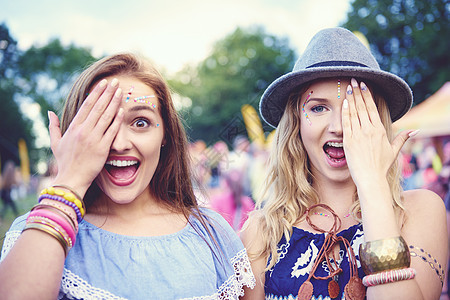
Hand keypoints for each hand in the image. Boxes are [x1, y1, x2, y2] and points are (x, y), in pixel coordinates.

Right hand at [48, 78, 123, 197]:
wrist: (71, 179)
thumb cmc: (65, 162)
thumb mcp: (55, 143)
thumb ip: (53, 126)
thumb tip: (50, 112)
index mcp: (73, 127)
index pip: (86, 105)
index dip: (96, 93)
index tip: (102, 84)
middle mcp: (83, 131)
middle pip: (98, 107)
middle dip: (107, 93)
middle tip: (115, 82)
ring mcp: (93, 139)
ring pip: (106, 116)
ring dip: (114, 102)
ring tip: (120, 91)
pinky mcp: (102, 148)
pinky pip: (111, 131)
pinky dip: (117, 119)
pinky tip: (122, 110)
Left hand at [341, 78, 413, 187]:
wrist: (371, 178)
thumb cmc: (381, 166)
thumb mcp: (394, 151)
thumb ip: (403, 138)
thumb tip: (415, 130)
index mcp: (380, 130)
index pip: (373, 108)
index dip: (367, 95)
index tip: (364, 85)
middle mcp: (370, 130)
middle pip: (363, 107)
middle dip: (358, 92)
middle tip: (354, 80)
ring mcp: (359, 135)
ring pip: (354, 112)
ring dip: (351, 98)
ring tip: (348, 87)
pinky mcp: (349, 141)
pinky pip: (347, 123)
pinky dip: (345, 112)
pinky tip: (344, 102)